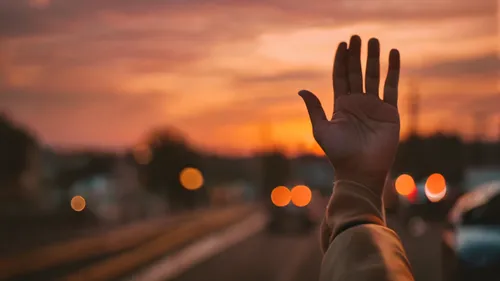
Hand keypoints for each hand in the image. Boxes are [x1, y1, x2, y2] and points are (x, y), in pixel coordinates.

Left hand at [299, 35, 400, 194]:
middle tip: (357, 36)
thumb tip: (301, 89)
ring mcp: (374, 106)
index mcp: (341, 105)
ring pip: (374, 76)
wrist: (360, 171)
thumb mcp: (322, 129)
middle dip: (357, 55)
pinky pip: (391, 87)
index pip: (340, 77)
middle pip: (356, 73)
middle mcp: (358, 103)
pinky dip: (393, 71)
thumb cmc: (338, 153)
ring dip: (374, 58)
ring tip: (375, 40)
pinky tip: (393, 55)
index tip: (343, 44)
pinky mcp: (389, 112)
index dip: (341, 61)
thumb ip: (314, 108)